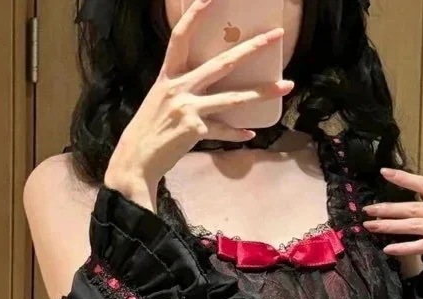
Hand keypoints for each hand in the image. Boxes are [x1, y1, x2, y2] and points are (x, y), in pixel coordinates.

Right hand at [104, 0, 292, 209]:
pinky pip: (223, 130)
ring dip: (262, 92)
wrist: (136, 159)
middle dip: (252, 48)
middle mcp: (179, 87)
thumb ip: (183, 89)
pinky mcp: (195, 129)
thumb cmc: (150, 130)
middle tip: (276, 36)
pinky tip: (250, 134)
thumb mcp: (161, 101)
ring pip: (233, 98)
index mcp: (168, 76)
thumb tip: (211, 86)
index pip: (180, 37)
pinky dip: (236, 133)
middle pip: (222, 63)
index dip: (195, 15)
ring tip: (286, 85)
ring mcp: (188, 108)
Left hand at [363, 168, 422, 261]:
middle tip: (368, 209)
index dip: (406, 178)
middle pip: (416, 207)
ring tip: (371, 226)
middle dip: (389, 208)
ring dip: (391, 226)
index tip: (384, 172)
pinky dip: (406, 248)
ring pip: (417, 225)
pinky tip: (389, 248)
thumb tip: (421, 200)